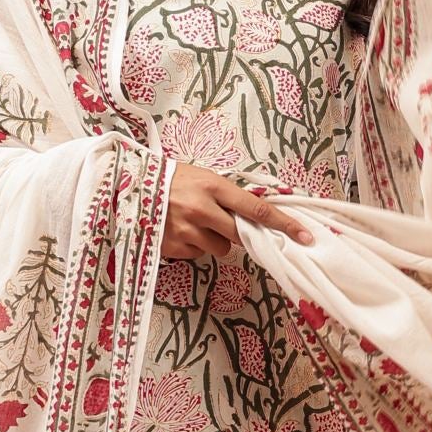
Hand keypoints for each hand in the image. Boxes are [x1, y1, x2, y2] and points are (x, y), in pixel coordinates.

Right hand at [161, 161, 316, 261]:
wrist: (127, 185)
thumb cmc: (170, 179)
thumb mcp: (202, 177)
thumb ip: (227, 195)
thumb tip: (257, 212)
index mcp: (213, 186)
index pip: (257, 208)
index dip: (283, 223)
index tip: (304, 235)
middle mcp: (202, 209)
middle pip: (240, 235)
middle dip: (238, 232)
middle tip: (222, 220)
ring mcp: (187, 230)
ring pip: (220, 248)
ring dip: (213, 239)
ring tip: (192, 222)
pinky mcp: (174, 247)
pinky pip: (198, 253)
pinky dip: (194, 245)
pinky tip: (178, 230)